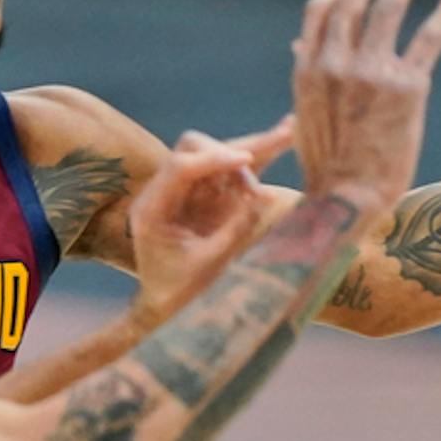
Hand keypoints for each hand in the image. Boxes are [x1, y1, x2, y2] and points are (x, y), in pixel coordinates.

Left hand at [127, 120, 296, 326]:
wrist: (169, 310)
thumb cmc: (182, 294)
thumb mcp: (207, 266)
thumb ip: (232, 232)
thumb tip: (262, 198)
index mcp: (152, 209)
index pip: (180, 167)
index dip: (214, 159)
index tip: (247, 161)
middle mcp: (167, 191)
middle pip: (195, 148)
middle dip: (230, 160)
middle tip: (256, 192)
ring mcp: (190, 189)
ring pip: (219, 154)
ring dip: (253, 148)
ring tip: (289, 130)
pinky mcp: (210, 193)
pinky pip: (234, 168)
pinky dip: (261, 154)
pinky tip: (286, 130)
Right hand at [291, 0, 440, 214]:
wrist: (348, 198)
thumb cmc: (328, 163)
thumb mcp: (305, 113)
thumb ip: (307, 73)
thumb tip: (299, 43)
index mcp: (308, 68)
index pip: (322, 9)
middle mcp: (336, 63)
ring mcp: (371, 72)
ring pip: (389, 7)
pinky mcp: (407, 87)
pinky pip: (430, 36)